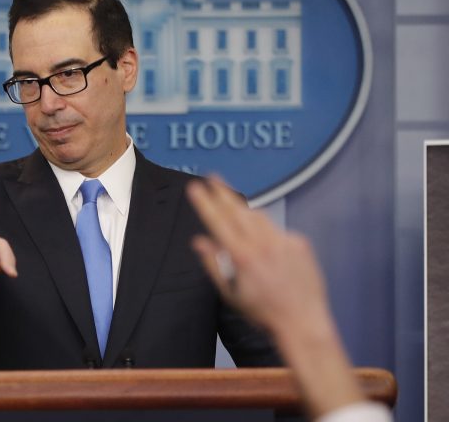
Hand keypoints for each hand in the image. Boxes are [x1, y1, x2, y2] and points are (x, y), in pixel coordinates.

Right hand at [186, 177, 327, 336]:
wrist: (303, 322)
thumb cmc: (263, 313)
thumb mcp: (231, 294)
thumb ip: (214, 264)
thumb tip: (199, 242)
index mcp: (243, 257)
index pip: (219, 222)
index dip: (205, 202)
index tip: (196, 187)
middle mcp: (264, 244)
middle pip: (238, 210)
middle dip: (223, 191)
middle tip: (212, 176)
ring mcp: (284, 241)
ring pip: (259, 217)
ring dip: (245, 211)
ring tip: (235, 209)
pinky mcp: (300, 243)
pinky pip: (278, 231)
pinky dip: (268, 234)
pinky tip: (269, 252)